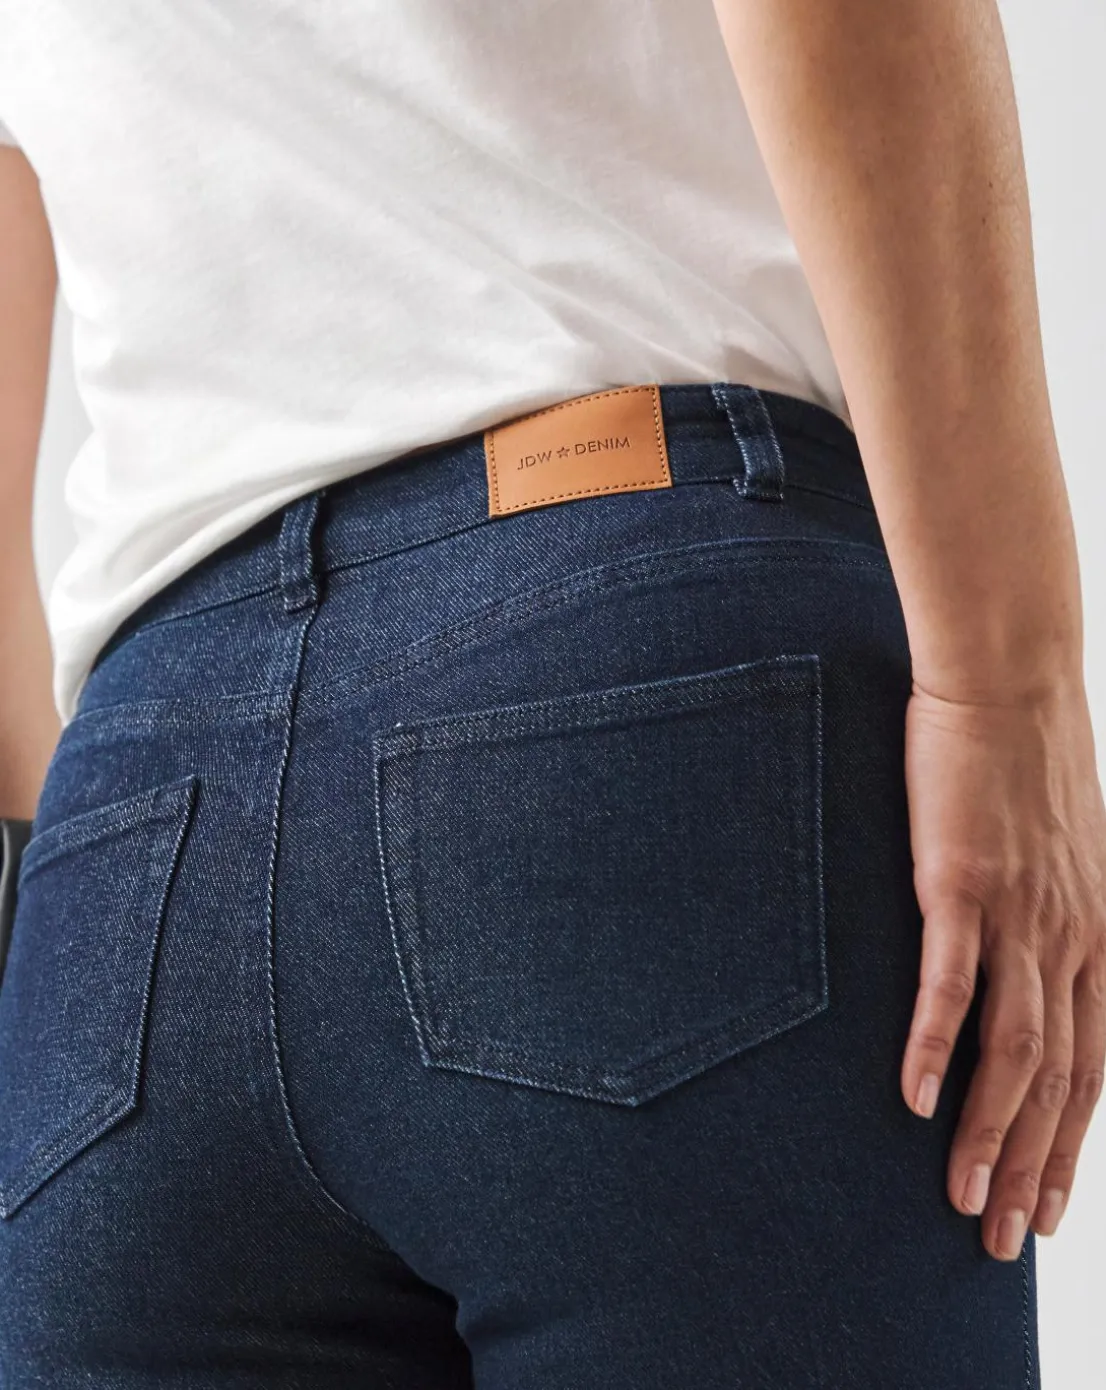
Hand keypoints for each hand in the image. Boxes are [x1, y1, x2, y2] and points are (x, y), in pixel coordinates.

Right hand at [900, 679, 1105, 1260]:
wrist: (1009, 682)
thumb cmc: (1027, 763)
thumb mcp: (1067, 855)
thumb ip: (1056, 918)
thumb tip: (1033, 965)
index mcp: (1098, 938)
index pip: (1094, 1069)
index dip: (1071, 1148)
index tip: (1049, 1210)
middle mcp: (1073, 941)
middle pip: (1061, 1081)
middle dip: (1035, 1169)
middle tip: (1006, 1241)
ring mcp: (1020, 915)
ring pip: (1015, 1051)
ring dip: (989, 1134)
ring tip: (963, 1201)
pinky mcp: (963, 884)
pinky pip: (952, 983)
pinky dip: (936, 1047)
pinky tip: (915, 1100)